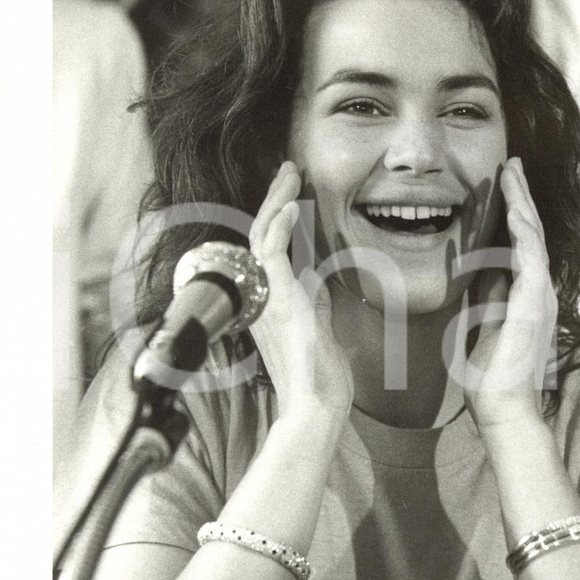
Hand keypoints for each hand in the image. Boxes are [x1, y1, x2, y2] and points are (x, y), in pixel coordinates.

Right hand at [248, 162, 352, 426]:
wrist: (315, 407)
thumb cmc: (319, 377)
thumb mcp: (318, 329)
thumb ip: (313, 301)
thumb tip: (316, 279)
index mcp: (268, 301)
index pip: (268, 249)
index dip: (277, 217)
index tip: (290, 193)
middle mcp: (260, 296)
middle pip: (260, 235)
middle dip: (274, 199)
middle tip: (287, 171)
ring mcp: (266, 298)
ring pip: (262, 237)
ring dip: (276, 201)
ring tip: (289, 174)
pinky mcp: (278, 301)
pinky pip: (272, 255)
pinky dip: (281, 226)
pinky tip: (292, 204)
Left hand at [462, 158, 557, 433]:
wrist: (503, 407)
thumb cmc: (490, 373)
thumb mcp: (482, 320)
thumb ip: (485, 292)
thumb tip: (477, 263)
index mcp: (526, 293)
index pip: (520, 241)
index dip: (512, 209)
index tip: (502, 181)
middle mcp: (539, 289)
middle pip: (531, 231)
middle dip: (520, 195)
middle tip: (511, 163)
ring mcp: (541, 294)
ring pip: (533, 236)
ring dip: (523, 202)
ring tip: (512, 171)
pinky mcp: (536, 302)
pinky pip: (531, 256)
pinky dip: (523, 229)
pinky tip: (515, 206)